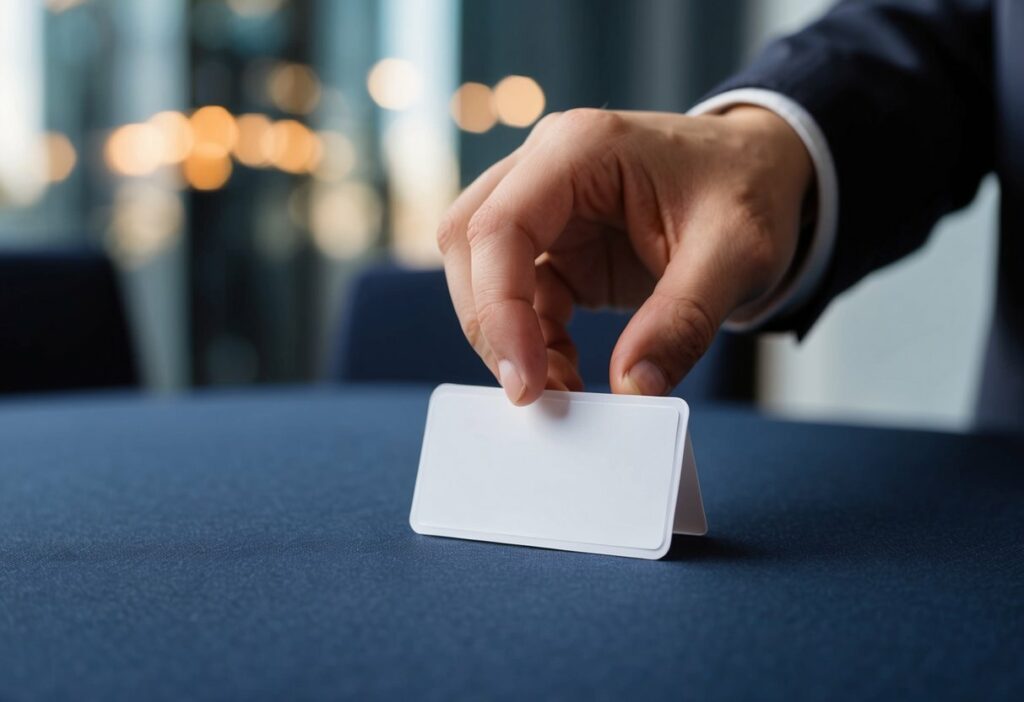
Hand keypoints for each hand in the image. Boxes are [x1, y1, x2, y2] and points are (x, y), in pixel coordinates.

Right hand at [437, 106, 812, 404]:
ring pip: (481, 271)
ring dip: (508, 337)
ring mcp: (547, 206)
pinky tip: (570, 370)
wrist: (766, 173)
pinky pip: (519, 296)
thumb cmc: (750, 192)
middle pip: (469, 244)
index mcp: (580, 149)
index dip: (497, 308)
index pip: (499, 225)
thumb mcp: (737, 254)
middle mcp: (546, 167)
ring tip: (563, 387)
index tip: (527, 382)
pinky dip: (533, 341)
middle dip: (490, 325)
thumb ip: (684, 321)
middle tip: (535, 392)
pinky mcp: (557, 245)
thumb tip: (632, 390)